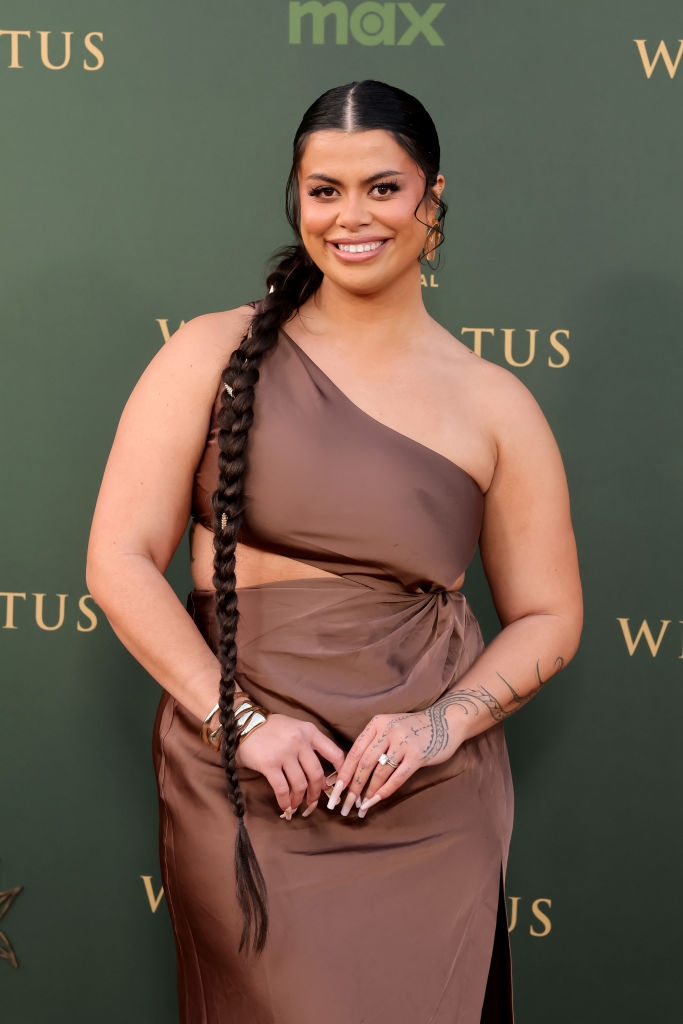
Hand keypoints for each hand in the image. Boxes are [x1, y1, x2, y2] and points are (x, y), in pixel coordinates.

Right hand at [235, 714, 344, 818]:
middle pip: (316, 774)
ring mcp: (284, 753)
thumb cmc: (271, 728)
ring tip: (296, 805)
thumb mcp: (295, 728)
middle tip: (313, 802)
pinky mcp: (269, 764)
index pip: (335, 753)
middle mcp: (300, 741)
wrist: (243, 724)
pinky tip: (285, 807)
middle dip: (316, 792)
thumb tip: (322, 778)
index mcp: (310, 731)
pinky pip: (282, 788)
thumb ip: (309, 745)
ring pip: (300, 784)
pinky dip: (285, 801)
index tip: (339, 785)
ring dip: (300, 799)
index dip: (341, 772)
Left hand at [328, 709, 461, 817]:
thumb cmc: (413, 729)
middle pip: (364, 763)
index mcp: (377, 723)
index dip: (344, 772)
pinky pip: (397, 777)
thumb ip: (373, 743)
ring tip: (361, 806)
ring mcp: (403, 742)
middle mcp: (388, 731)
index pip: (355, 751)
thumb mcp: (389, 727)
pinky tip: (376, 801)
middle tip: (345, 804)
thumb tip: (352, 771)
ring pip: (379, 772)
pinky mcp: (418, 755)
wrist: (445, 721)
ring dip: (368, 792)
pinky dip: (384, 791)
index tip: (335, 790)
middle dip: (353, 787)